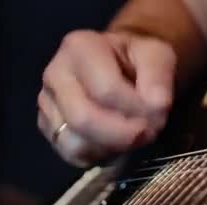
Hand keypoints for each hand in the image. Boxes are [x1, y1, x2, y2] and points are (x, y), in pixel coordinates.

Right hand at [38, 30, 175, 166]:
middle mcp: (54, 74)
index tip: (159, 114)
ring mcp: (47, 104)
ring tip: (131, 137)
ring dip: (110, 148)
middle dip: (122, 135)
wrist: (120, 66)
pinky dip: (98, 155)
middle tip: (148, 133)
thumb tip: (156, 107)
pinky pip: (71, 155)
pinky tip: (114, 142)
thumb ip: (159, 77)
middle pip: (83, 119)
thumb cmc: (136, 59)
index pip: (106, 90)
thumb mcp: (157, 55)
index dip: (137, 110)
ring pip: (74, 143)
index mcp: (78, 47)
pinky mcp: (48, 129)